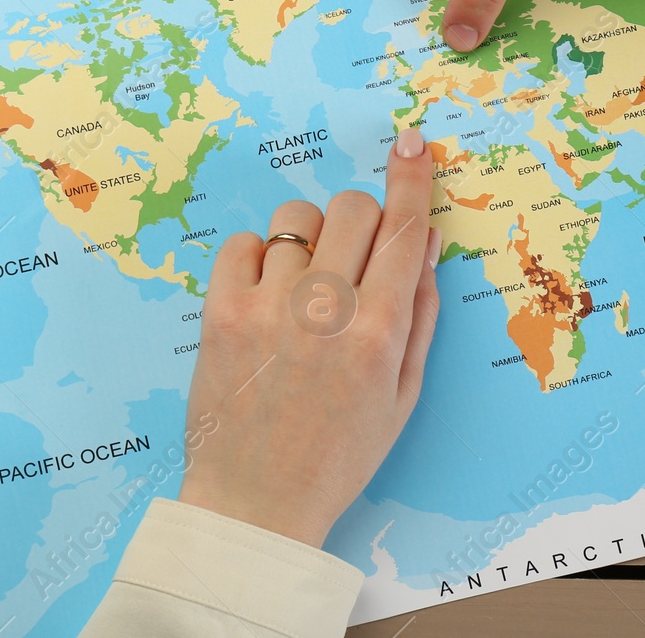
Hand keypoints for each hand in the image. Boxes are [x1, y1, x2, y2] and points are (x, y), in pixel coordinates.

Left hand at [176, 131, 438, 547]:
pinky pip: (241, 243)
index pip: (403, 230)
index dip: (411, 178)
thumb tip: (425, 241)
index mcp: (378, 332)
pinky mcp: (220, 311)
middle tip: (352, 256)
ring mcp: (267, 307)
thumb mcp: (401, 394)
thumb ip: (417, 313)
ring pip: (294, 218)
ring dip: (306, 239)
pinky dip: (256, 258)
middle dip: (360, 219)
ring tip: (301, 287)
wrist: (257, 501)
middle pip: (351, 209)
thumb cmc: (337, 455)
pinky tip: (263, 296)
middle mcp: (324, 310)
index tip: (412, 143)